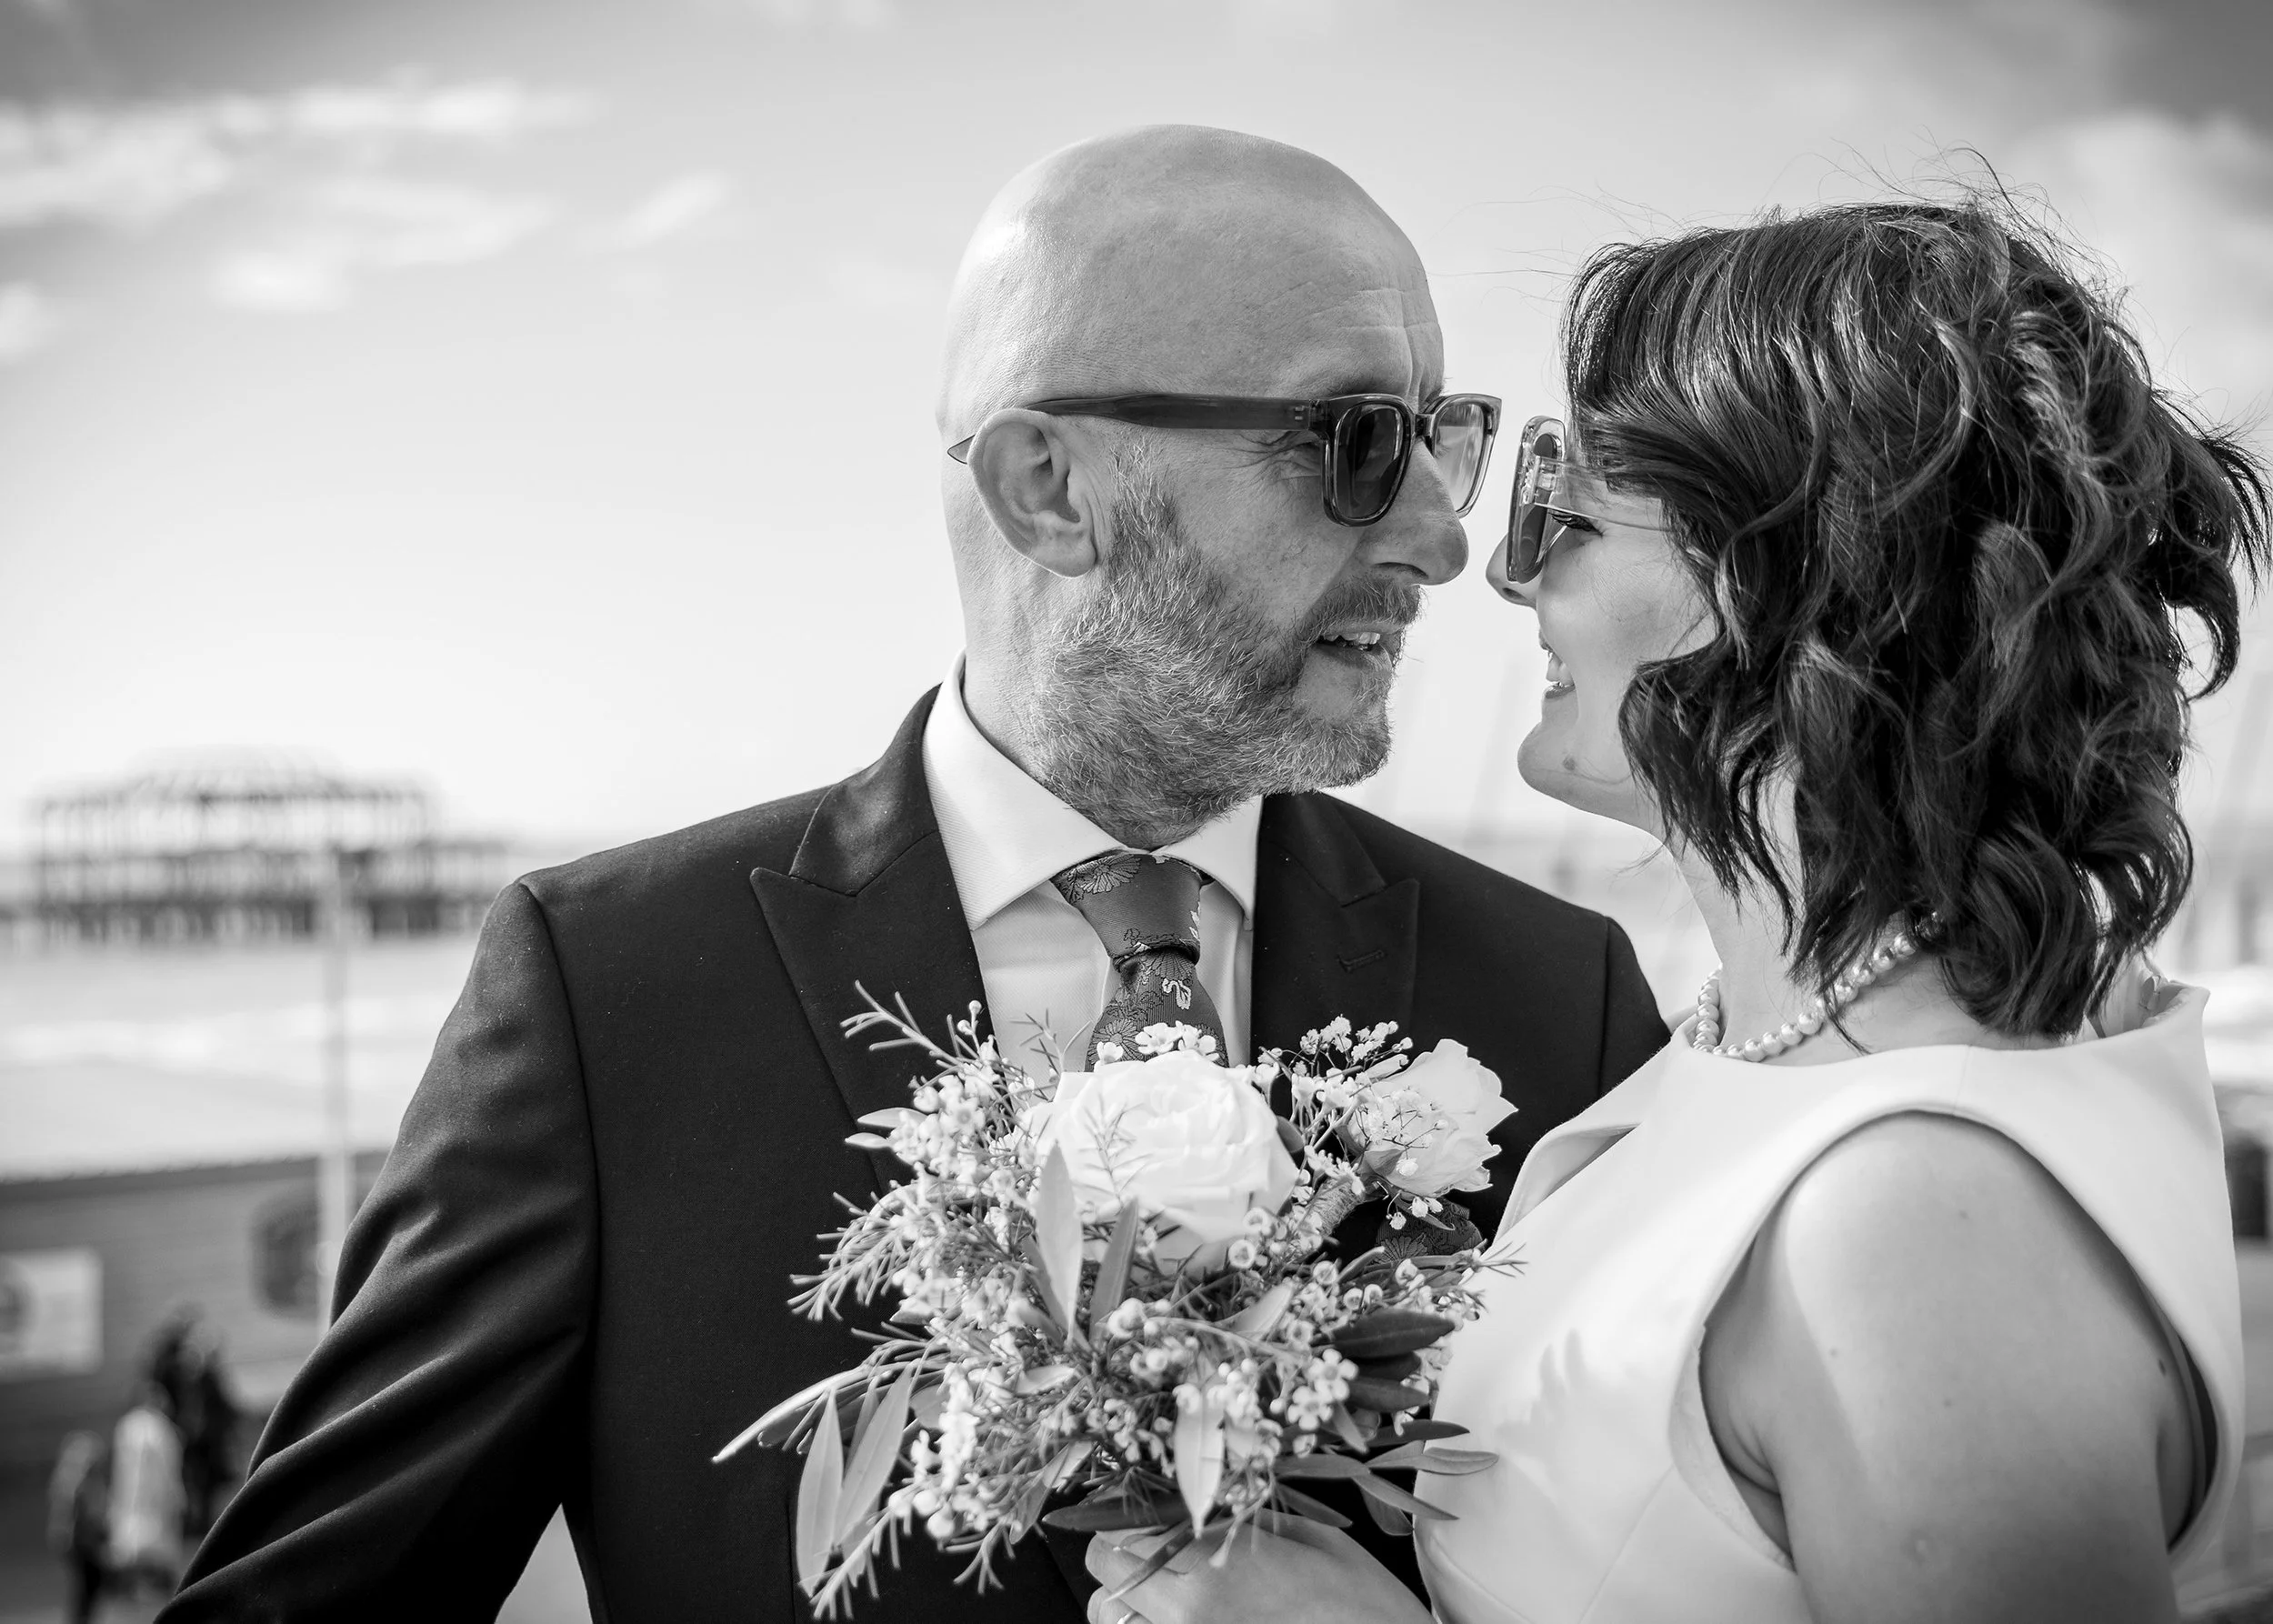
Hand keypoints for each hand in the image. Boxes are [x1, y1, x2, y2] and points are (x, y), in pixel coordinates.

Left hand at [1084, 1515, 1434, 1623]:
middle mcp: (1189, 1613)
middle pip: (1107, 1572)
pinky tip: (1184, 1619)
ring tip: (1166, 1594)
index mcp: (1219, 1565)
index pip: (1129, 1526)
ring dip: (1127, 1602)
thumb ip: (1250, 1522)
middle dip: (1122, 1554)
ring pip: (1111, 1619)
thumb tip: (1209, 1506)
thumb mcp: (1315, 1542)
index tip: (1148, 1508)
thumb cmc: (1364, 1609)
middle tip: (1156, 1550)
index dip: (1132, 1512)